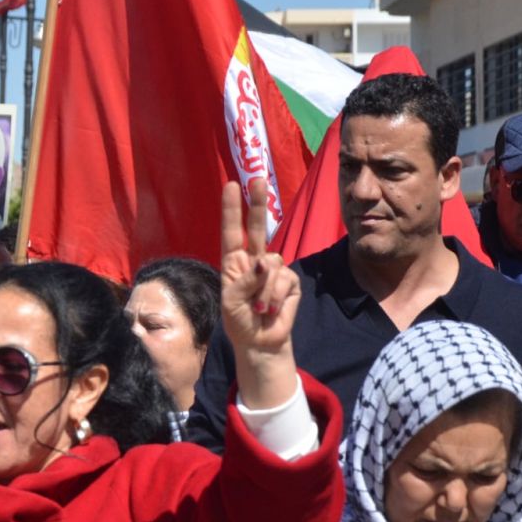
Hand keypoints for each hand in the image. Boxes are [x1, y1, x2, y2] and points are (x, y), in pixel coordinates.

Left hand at [219, 180, 299, 408]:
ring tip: (259, 308)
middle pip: (257, 228)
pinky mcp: (291, 281)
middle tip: (258, 180)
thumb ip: (245, 281)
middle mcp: (254, 261)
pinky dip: (276, 296)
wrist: (260, 342)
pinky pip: (284, 279)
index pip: (231, 232)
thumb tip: (266, 261)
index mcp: (234, 263)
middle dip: (257, 204)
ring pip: (272, 265)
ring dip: (264, 290)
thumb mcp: (232, 302)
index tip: (231, 185)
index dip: (231, 209)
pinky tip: (271, 309)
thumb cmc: (239, 321)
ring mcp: (274, 269)